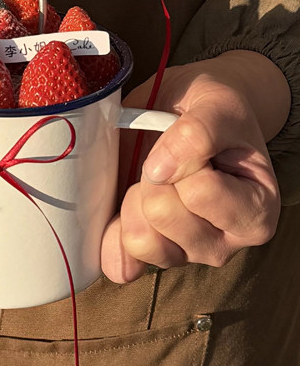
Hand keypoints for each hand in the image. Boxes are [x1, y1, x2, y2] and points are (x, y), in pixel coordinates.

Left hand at [100, 50, 288, 282]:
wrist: (192, 111)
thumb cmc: (213, 112)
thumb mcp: (216, 106)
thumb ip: (196, 134)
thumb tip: (158, 170)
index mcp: (256, 211)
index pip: (198, 192)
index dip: (179, 157)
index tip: (190, 140)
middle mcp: (225, 242)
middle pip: (161, 213)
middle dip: (152, 176)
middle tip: (166, 158)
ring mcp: (187, 253)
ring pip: (140, 239)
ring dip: (133, 198)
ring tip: (151, 178)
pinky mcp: (152, 256)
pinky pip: (121, 262)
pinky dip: (111, 234)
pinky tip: (119, 207)